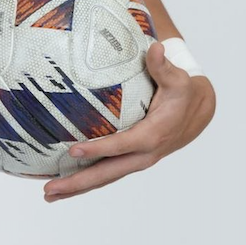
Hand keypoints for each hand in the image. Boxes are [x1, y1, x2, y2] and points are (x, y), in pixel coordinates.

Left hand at [43, 40, 215, 201]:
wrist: (197, 112)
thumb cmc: (183, 93)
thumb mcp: (177, 79)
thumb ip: (162, 66)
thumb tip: (155, 49)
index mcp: (153, 135)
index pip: (122, 145)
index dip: (99, 149)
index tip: (73, 151)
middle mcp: (144, 154)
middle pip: (108, 172)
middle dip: (78, 183)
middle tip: (49, 190)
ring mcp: (137, 161)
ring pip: (105, 178)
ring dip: (77, 188)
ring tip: (49, 195)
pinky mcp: (131, 160)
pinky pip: (107, 174)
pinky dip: (86, 182)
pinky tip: (65, 186)